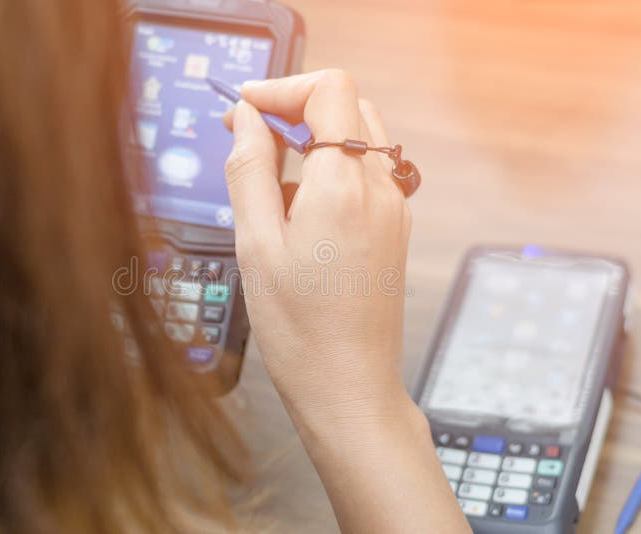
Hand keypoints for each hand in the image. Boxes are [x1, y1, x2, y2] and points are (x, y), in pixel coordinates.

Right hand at [224, 70, 412, 429]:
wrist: (350, 388)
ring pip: (360, 138)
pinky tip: (300, 204)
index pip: (329, 92)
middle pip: (348, 107)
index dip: (282, 89)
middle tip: (251, 132)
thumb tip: (244, 120)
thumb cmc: (300, 331)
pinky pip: (368, 173)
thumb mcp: (255, 246)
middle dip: (297, 107)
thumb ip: (249, 170)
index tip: (244, 107)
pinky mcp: (396, 230)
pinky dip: (333, 167)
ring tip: (271, 170)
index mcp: (344, 187)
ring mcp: (395, 210)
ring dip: (316, 136)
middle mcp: (380, 190)